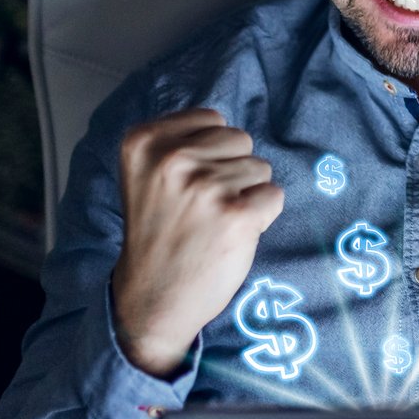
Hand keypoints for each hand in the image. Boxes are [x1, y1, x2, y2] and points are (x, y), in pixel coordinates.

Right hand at [109, 107, 284, 376]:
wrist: (152, 299)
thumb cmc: (159, 234)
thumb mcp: (148, 174)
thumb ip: (179, 142)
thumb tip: (229, 127)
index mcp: (143, 141)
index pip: (212, 118)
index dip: (211, 152)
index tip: (187, 184)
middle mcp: (172, 159)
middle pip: (240, 139)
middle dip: (231, 170)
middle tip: (203, 208)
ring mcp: (205, 186)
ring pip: (260, 168)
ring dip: (246, 195)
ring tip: (214, 223)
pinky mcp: (237, 215)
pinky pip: (274, 196)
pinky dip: (262, 217)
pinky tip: (232, 236)